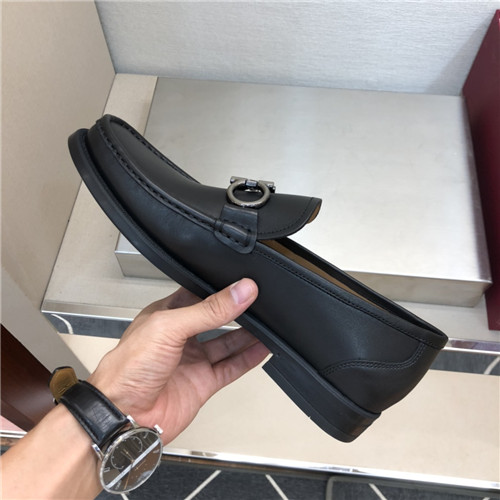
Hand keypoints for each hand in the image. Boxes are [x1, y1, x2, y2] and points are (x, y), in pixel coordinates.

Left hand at [88, 279, 268, 442]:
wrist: (124, 415)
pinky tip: (262, 348)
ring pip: (227, 343)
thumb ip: (208, 310)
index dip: (220, 289)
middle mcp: (179, 338)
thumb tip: (239, 292)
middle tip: (260, 301)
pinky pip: (231, 367)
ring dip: (247, 334)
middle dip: (236, 311)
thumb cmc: (127, 369)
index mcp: (165, 316)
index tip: (243, 283)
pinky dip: (248, 358)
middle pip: (215, 319)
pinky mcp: (202, 383)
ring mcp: (192, 361)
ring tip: (269, 323)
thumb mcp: (169, 327)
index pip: (199, 296)